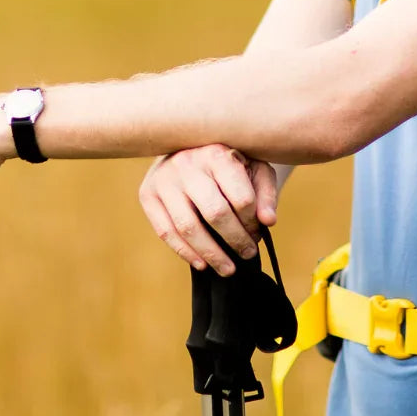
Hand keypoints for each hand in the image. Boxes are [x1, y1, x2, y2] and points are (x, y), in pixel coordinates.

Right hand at [139, 145, 277, 274]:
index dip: (252, 222)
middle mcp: (188, 164)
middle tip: (248, 254)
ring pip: (188, 227)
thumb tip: (269, 221)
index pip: (241, 197)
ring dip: (211, 254)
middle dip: (235, 240)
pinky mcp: (147, 194)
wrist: (187, 146)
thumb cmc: (227, 162)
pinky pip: (165, 232)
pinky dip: (185, 252)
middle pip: (215, 213)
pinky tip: (202, 264)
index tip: (258, 233)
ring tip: (228, 269)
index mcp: (218, 154)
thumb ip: (265, 192)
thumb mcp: (253, 167)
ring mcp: (164, 180)